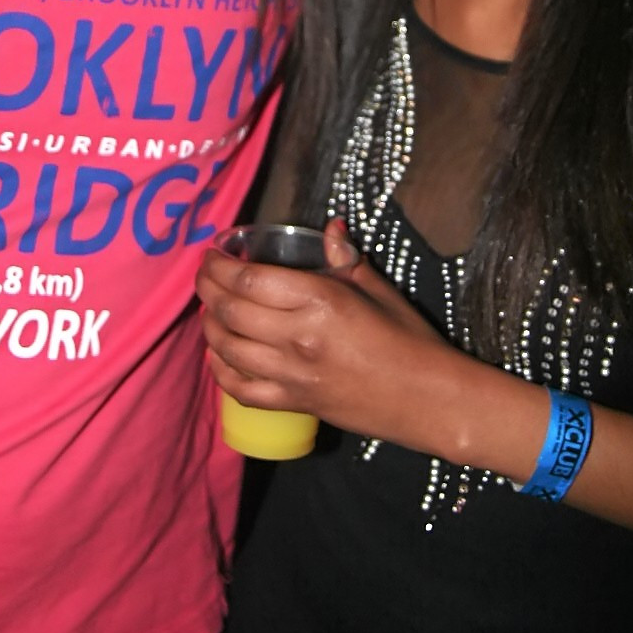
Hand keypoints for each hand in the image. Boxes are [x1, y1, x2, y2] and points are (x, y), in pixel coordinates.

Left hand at [196, 217, 459, 448]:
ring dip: (210, 326)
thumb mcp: (380, 291)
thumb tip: (330, 229)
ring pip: (228, 348)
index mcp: (321, 301)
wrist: (428, 399)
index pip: (251, 279)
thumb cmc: (410, 340)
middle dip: (208, 289)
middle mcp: (299, 337)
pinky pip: (242, 390)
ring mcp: (293, 374)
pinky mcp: (295, 403)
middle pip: (231, 310)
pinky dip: (221, 371)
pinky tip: (218, 356)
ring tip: (210, 309)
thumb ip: (345, 260)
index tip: (212, 254)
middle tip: (204, 275)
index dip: (221, 265)